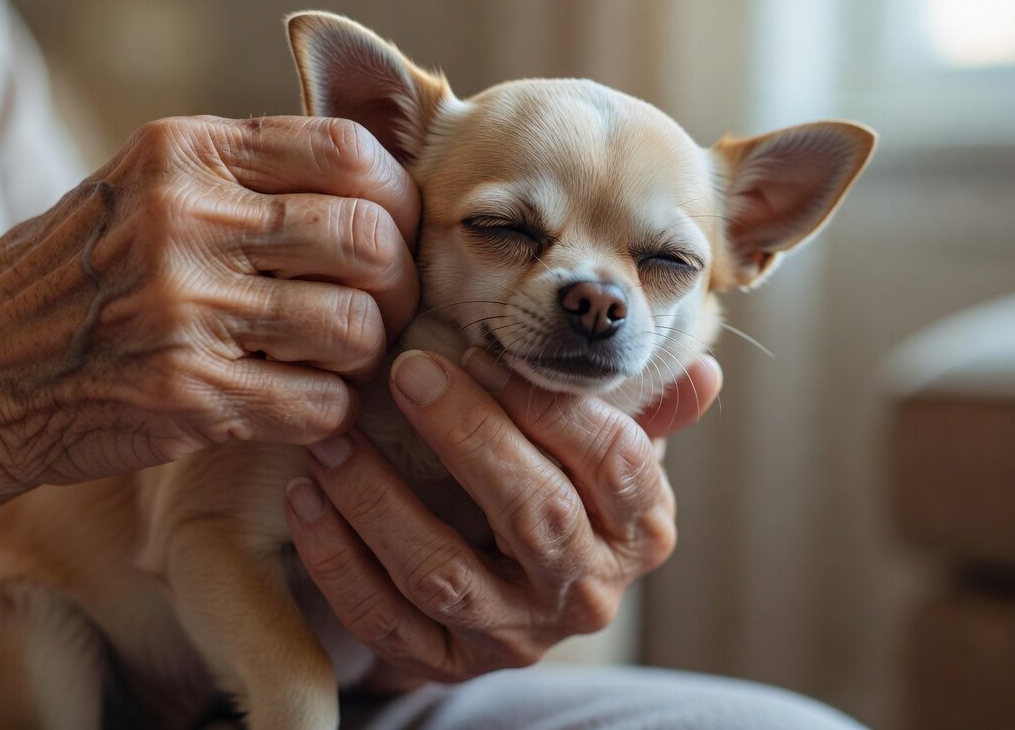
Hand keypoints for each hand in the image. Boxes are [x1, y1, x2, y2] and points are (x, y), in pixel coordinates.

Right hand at [0, 116, 418, 494]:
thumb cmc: (65, 282)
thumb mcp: (135, 187)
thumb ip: (238, 175)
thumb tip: (368, 180)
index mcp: (181, 151)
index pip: (346, 150)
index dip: (396, 196)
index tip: (393, 231)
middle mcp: (184, 219)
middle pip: (368, 237)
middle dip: (401, 281)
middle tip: (388, 307)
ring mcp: (184, 309)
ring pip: (356, 326)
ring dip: (368, 354)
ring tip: (343, 361)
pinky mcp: (187, 394)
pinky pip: (321, 403)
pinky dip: (333, 412)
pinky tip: (306, 405)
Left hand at [285, 348, 721, 683]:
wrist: (511, 594)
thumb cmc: (563, 492)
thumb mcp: (608, 456)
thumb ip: (645, 414)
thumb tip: (708, 374)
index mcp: (640, 529)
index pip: (614, 463)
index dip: (550, 406)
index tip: (486, 352)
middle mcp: (586, 589)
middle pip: (535, 514)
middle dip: (468, 437)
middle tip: (406, 373)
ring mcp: (513, 635)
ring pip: (446, 572)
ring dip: (381, 500)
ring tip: (334, 438)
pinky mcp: (447, 663)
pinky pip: (385, 619)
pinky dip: (338, 561)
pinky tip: (307, 500)